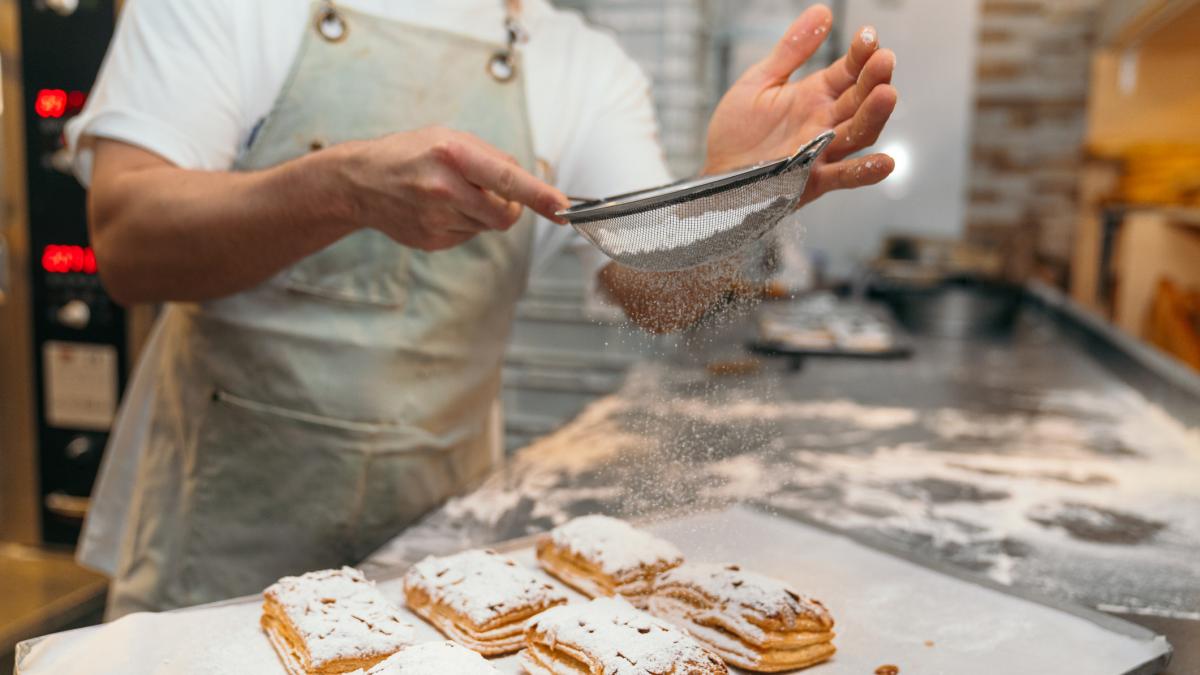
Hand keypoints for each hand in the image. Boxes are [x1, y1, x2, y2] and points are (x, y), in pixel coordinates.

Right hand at [337, 127, 567, 250]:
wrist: (360, 182)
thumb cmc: (411, 153)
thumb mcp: (449, 137)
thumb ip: (492, 157)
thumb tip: (529, 182)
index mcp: (453, 154)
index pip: (508, 180)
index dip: (539, 196)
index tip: (562, 207)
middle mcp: (445, 188)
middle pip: (505, 214)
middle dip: (509, 207)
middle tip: (491, 192)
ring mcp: (437, 218)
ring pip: (487, 226)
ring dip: (482, 212)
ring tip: (452, 194)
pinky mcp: (432, 240)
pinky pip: (468, 236)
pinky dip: (464, 223)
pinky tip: (438, 209)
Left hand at [703, 4, 897, 204]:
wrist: (715, 176)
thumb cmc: (736, 132)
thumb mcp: (758, 82)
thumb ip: (790, 51)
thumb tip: (822, 11)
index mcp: (814, 96)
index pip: (847, 71)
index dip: (860, 54)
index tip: (868, 36)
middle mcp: (824, 122)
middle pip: (859, 100)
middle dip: (874, 80)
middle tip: (884, 60)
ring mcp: (821, 152)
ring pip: (858, 134)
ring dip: (874, 116)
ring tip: (887, 95)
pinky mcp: (812, 181)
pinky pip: (843, 177)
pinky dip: (865, 172)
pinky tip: (885, 163)